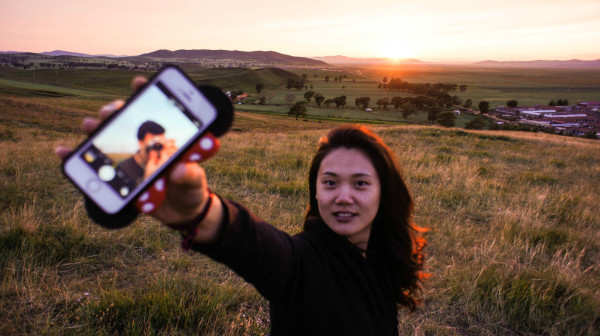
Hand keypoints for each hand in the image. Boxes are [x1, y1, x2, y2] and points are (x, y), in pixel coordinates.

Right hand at [56, 76, 223, 240]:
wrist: (180, 213)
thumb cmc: (190, 191)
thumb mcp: (195, 184)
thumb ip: (191, 177)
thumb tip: (181, 169)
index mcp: (165, 139)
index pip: (155, 111)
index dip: (146, 93)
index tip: (138, 83)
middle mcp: (144, 144)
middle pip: (125, 119)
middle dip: (115, 111)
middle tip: (110, 112)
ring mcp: (128, 158)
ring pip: (107, 136)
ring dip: (95, 129)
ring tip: (89, 126)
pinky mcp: (116, 175)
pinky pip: (94, 164)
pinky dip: (76, 156)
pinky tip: (63, 151)